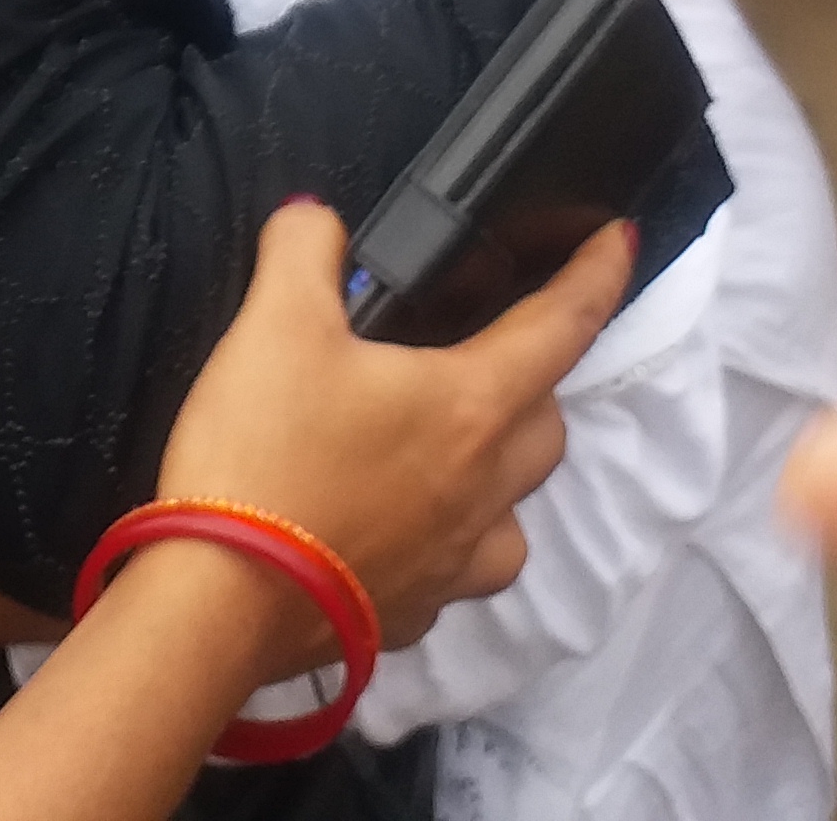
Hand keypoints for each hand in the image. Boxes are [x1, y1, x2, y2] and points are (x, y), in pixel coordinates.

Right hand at [151, 199, 631, 658]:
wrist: (216, 606)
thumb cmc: (262, 455)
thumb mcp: (273, 322)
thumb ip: (304, 249)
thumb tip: (317, 221)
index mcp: (471, 406)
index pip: (563, 326)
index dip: (597, 274)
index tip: (620, 239)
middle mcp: (483, 490)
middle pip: (546, 426)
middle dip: (533, 381)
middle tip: (479, 351)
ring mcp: (453, 564)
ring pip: (515, 513)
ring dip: (498, 474)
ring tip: (444, 451)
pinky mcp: (412, 615)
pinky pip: (455, 573)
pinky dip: (441, 541)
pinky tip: (391, 525)